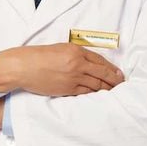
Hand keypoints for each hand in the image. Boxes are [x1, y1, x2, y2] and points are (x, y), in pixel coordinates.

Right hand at [0, 43, 123, 96]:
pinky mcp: (68, 89)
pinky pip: (86, 93)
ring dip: (107, 89)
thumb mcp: (60, 49)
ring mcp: (73, 77)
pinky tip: (99, 96)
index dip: (111, 68)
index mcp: (76, 50)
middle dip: (114, 80)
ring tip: (114, 92)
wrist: (24, 66)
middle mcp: (77, 63)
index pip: (100, 60)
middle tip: (121, 84)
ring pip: (96, 84)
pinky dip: (94, 94)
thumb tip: (90, 63)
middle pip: (102, 73)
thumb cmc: (39, 56)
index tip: (118, 73)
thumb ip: (76, 54)